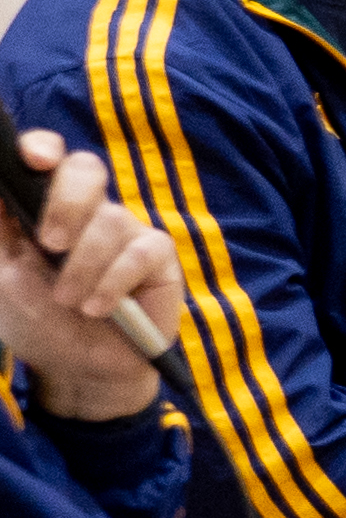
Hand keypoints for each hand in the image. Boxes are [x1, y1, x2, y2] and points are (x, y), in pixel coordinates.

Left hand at [0, 131, 180, 417]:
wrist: (78, 370)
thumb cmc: (38, 321)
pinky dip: (113, 283)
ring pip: (110, 221)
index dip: (43, 148)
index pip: (50, 159)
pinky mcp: (158, 258)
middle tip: (50, 245)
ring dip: (82, 268)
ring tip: (71, 303)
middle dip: (66, 203)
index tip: (34, 160)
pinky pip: (141, 252)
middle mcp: (88, 212)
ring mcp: (126, 231)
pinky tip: (100, 309)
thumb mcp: (1, 276)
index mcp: (46, 209)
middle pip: (86, 169)